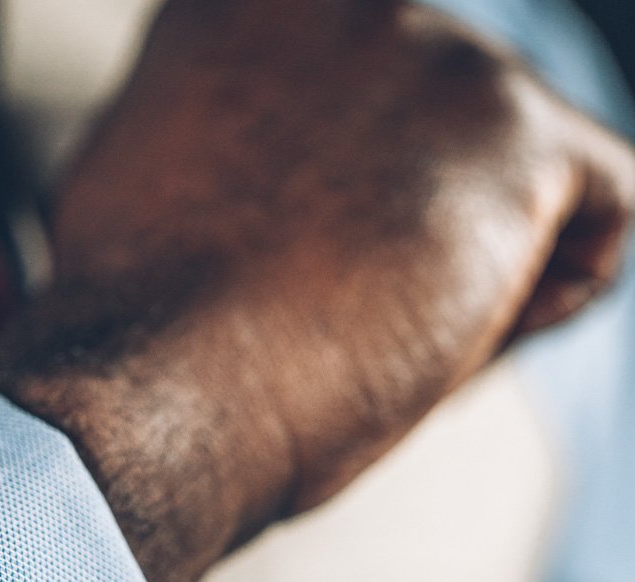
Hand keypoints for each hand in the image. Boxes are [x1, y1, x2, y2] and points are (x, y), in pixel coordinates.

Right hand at [0, 0, 634, 581]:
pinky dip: (548, 298)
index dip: (365, 209)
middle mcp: (344, 3)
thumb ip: (220, 150)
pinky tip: (455, 339)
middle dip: (423, 239)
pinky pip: (603, 212)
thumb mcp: (146, 197)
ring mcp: (431, 52)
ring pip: (520, 185)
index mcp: (248, 15)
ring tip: (381, 343)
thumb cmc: (140, 345)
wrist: (149, 397)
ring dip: (477, 277)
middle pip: (451, 140)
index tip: (324, 278)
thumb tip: (264, 184)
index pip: (375, 110)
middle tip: (343, 326)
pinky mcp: (509, 129)